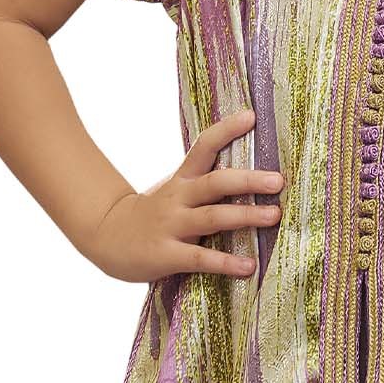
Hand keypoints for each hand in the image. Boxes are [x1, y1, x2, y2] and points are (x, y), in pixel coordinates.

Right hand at [83, 107, 284, 282]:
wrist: (105, 236)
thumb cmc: (152, 212)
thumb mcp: (174, 189)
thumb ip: (204, 183)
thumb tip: (252, 175)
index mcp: (182, 179)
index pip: (204, 146)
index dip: (227, 130)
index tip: (251, 116)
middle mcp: (178, 198)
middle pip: (216, 183)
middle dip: (249, 181)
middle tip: (278, 181)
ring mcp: (172, 226)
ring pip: (213, 217)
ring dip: (246, 216)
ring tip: (274, 216)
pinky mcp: (167, 255)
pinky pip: (200, 258)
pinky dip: (226, 262)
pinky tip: (248, 266)